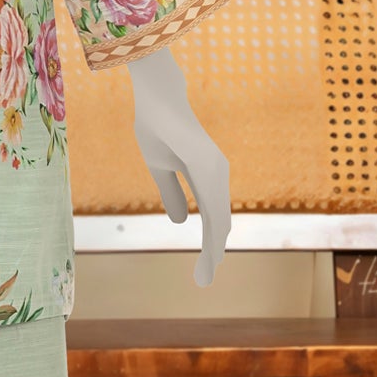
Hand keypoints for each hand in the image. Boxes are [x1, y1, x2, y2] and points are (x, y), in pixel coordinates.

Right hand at [125, 43, 229, 286]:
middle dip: (212, 253)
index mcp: (205, 177)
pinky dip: (213, 230)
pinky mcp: (208, 166)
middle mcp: (216, 175)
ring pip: (219, 218)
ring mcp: (216, 170)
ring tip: (207, 273)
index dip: (208, 243)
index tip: (203, 268)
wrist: (157, 96)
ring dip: (213, 248)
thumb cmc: (158, 126)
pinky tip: (210, 249)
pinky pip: (213, 204)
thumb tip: (181, 223)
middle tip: (205, 280)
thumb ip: (171, 193)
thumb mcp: (160, 168)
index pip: (211, 217)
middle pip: (219, 222)